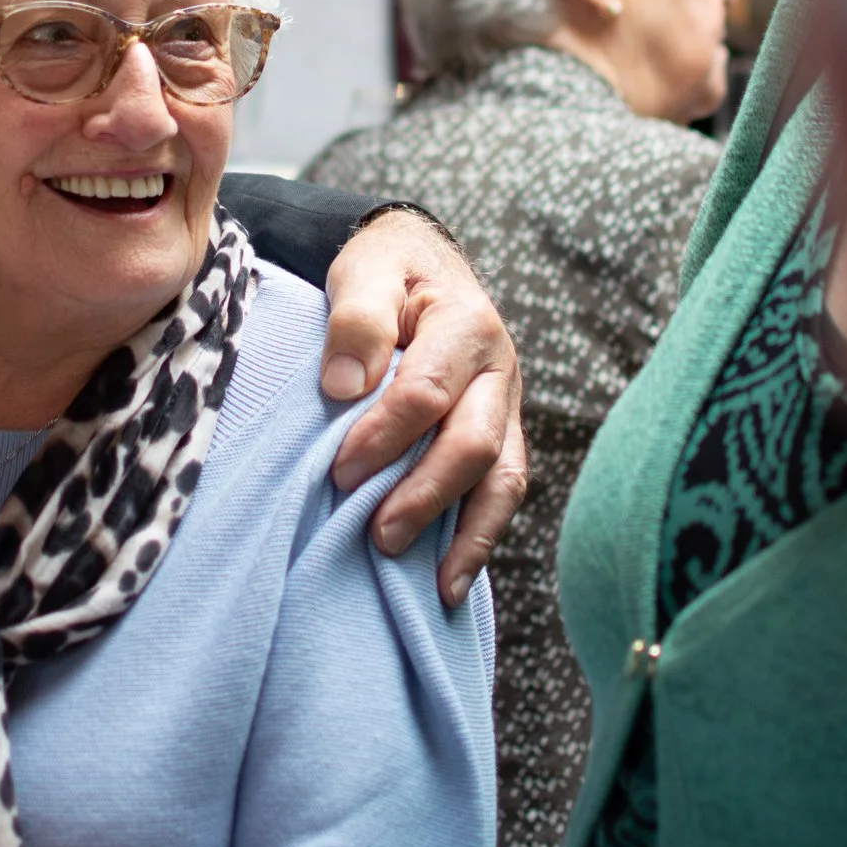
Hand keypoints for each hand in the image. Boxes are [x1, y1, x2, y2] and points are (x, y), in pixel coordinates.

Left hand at [321, 208, 526, 607]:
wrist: (421, 262)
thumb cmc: (386, 270)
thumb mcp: (364, 271)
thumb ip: (356, 319)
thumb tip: (343, 387)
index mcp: (466, 323)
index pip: (427, 392)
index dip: (383, 437)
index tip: (338, 470)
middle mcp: (499, 368)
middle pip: (474, 443)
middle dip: (425, 495)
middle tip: (377, 535)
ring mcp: (508, 406)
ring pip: (503, 478)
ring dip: (467, 533)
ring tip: (435, 585)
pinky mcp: (503, 434)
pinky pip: (504, 491)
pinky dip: (481, 536)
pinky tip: (452, 580)